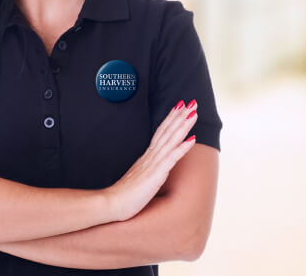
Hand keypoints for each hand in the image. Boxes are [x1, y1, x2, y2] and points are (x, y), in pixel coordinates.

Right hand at [104, 99, 197, 221]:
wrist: (112, 203)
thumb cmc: (125, 194)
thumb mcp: (138, 177)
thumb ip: (145, 169)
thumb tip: (153, 166)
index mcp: (147, 156)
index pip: (161, 132)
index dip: (171, 118)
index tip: (180, 107)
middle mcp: (151, 156)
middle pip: (167, 131)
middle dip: (180, 116)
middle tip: (192, 102)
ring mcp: (153, 163)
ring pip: (171, 139)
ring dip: (183, 125)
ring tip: (193, 113)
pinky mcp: (156, 174)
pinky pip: (172, 158)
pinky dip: (182, 147)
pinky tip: (192, 139)